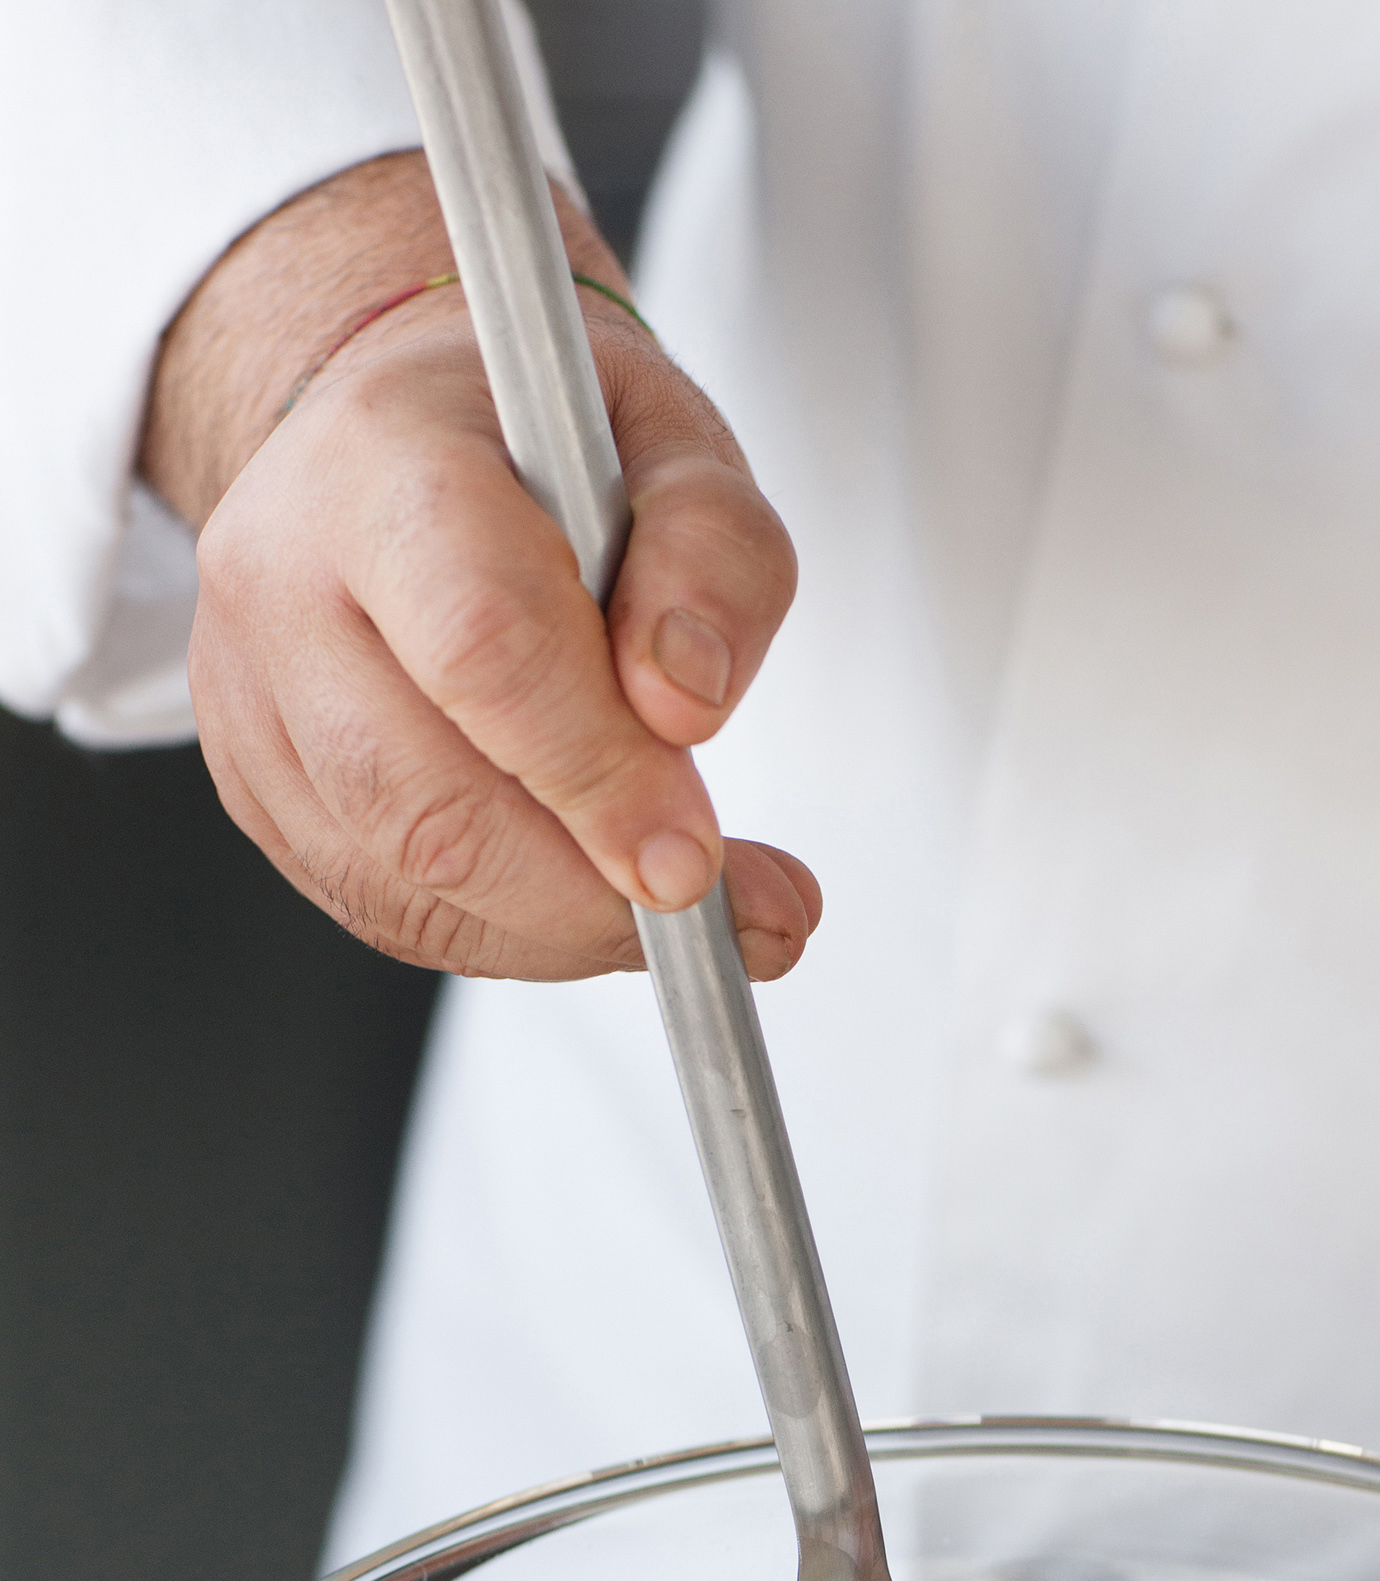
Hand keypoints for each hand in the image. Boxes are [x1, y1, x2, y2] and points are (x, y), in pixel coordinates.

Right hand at [143, 151, 818, 981]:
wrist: (395, 432)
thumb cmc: (537, 435)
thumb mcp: (675, 441)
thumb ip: (715, 555)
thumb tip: (685, 703)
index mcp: (383, 457)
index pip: (482, 649)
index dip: (597, 775)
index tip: (695, 858)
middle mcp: (281, 577)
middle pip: (425, 805)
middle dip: (588, 892)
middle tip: (714, 904)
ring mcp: (248, 693)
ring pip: (401, 883)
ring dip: (562, 929)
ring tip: (670, 902)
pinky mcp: (257, 785)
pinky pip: (386, 909)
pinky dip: (508, 933)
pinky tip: (583, 892)